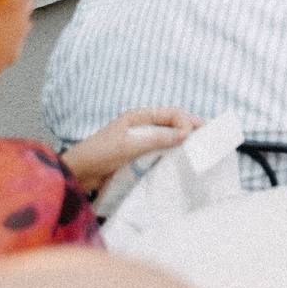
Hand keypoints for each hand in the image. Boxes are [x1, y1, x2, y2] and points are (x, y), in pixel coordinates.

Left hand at [59, 106, 200, 192]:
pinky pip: (160, 150)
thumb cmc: (99, 155)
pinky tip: (181, 157)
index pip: (170, 113)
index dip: (185, 121)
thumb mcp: (129, 146)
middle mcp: (141, 125)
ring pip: (168, 136)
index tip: (191, 135)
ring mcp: (139, 140)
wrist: (77, 174)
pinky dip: (172, 151)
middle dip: (190, 127)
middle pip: (172, 123)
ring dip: (183, 140)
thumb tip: (186, 133)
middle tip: (209, 136)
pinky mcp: (137, 154)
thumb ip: (158, 139)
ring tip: (199, 147)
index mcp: (138, 116)